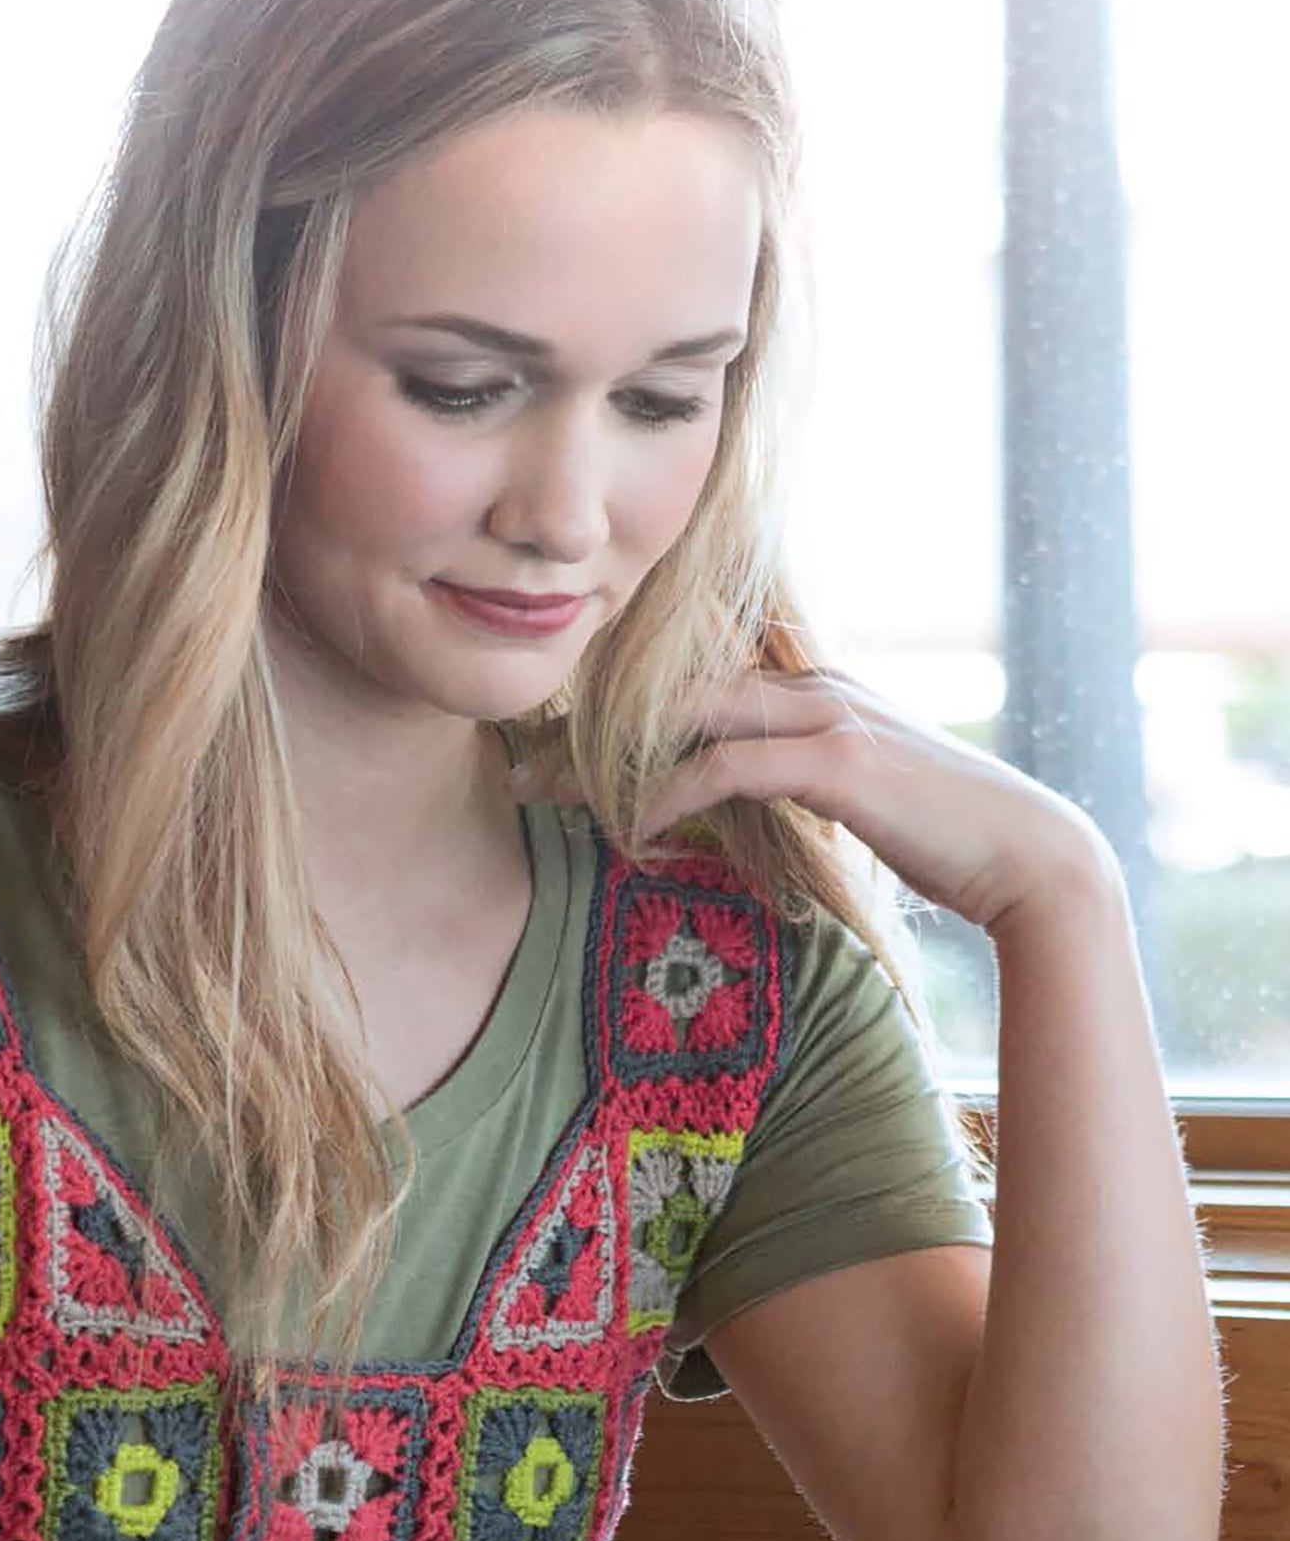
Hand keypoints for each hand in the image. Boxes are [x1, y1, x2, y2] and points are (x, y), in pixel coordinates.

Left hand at [524, 670, 1119, 940]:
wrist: (1026, 856)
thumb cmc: (942, 840)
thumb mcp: (848, 803)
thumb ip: (790, 789)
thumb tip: (728, 811)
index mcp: (810, 689)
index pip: (693, 687)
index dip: (615, 718)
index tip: (548, 756)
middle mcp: (812, 684)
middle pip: (671, 689)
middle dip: (587, 728)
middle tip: (514, 769)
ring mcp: (827, 715)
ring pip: (687, 716)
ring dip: (606, 759)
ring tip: (539, 795)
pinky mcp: (837, 760)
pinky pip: (729, 765)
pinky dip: (673, 796)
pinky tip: (631, 831)